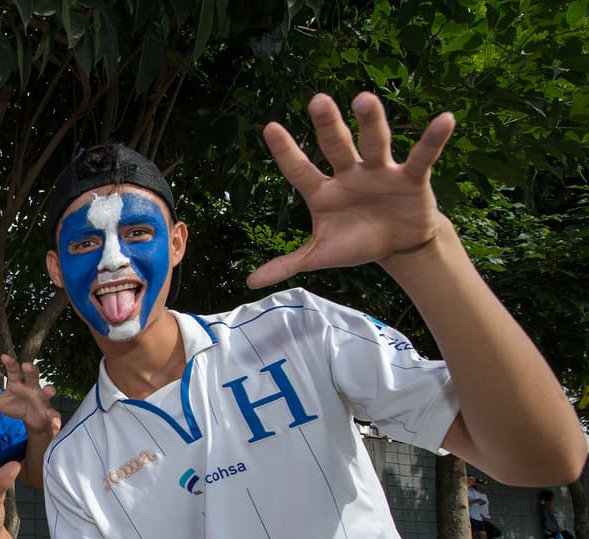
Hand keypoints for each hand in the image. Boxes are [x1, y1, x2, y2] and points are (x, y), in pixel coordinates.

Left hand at [0, 354, 58, 434]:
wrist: (33, 420)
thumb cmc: (16, 405)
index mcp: (18, 383)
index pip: (14, 370)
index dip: (10, 363)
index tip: (4, 357)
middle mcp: (32, 388)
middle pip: (33, 376)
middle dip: (31, 370)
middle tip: (27, 365)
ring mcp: (42, 400)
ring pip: (47, 393)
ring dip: (49, 390)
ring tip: (49, 390)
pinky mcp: (49, 414)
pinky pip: (53, 416)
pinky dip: (54, 420)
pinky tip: (54, 424)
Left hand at [248, 92, 456, 287]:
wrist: (398, 245)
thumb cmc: (354, 242)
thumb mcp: (320, 255)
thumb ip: (287, 263)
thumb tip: (250, 282)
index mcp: (323, 192)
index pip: (300, 170)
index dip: (286, 152)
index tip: (269, 128)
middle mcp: (349, 174)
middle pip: (336, 146)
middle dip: (328, 126)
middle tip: (317, 100)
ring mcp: (380, 172)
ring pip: (374, 143)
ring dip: (370, 123)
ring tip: (364, 99)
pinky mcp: (411, 178)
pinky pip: (422, 156)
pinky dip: (433, 140)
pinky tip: (445, 119)